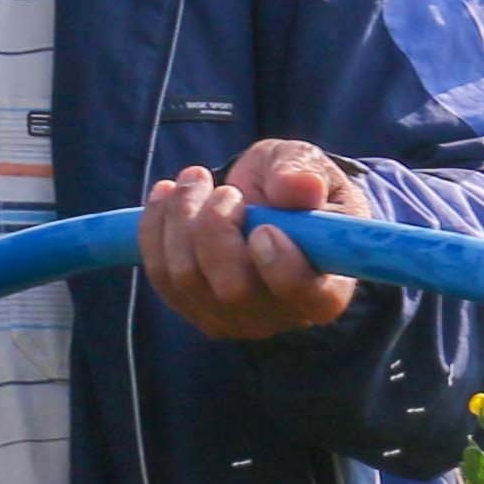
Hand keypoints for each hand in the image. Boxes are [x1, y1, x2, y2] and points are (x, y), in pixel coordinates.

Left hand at [141, 138, 363, 341]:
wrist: (267, 201)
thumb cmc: (295, 187)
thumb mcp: (307, 165)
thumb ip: (304, 171)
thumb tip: (299, 187)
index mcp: (328, 286)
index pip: (308, 298)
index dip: (281, 266)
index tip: (265, 226)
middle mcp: (282, 315)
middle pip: (233, 289)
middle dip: (214, 227)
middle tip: (222, 188)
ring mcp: (235, 319)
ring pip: (188, 279)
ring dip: (181, 218)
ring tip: (195, 180)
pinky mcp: (195, 309)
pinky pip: (161, 275)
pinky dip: (155, 228)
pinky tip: (168, 196)